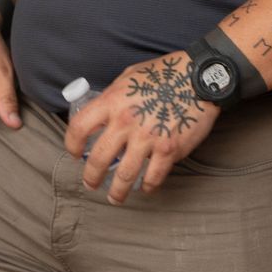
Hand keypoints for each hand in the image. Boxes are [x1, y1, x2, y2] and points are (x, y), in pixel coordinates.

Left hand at [64, 51, 219, 203]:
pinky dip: (147, 186)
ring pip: (124, 176)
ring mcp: (148, 138)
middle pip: (98, 159)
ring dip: (116, 191)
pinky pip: (153, 177)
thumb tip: (102, 114)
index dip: (72, 144)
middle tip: (91, 183)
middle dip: (91, 177)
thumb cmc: (165, 73)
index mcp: (113, 101)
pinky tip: (145, 187)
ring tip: (115, 197)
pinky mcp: (169, 149)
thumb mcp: (130, 76)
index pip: (79, 128)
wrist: (199, 77)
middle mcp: (126, 122)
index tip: (75, 152)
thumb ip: (113, 97)